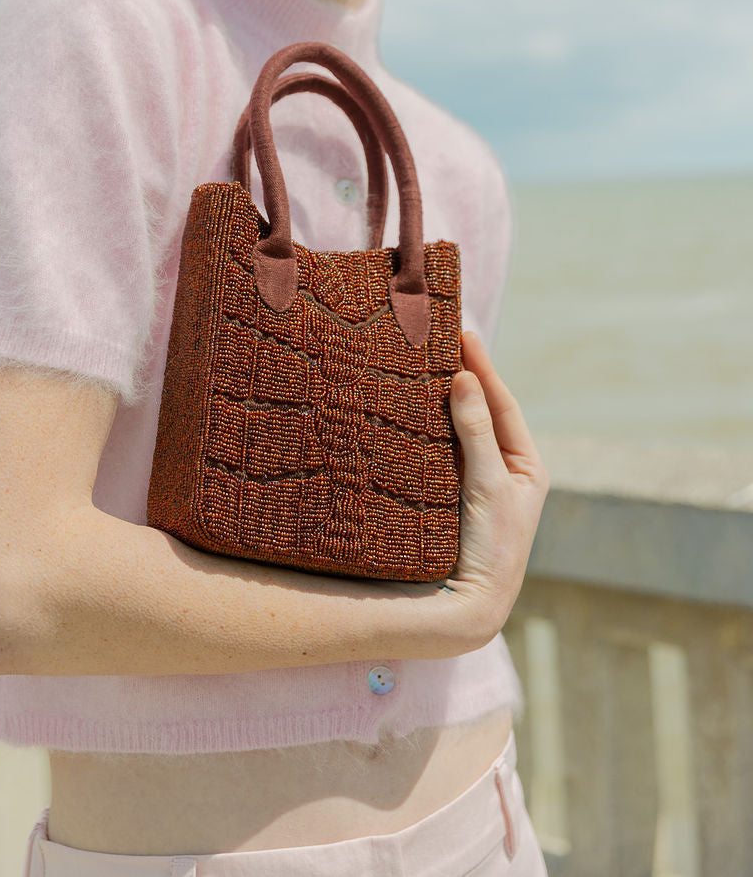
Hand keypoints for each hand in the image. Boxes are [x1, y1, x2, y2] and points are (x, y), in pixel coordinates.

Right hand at [437, 332, 548, 646]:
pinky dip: (431, 428)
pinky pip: (443, 451)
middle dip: (463, 377)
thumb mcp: (488, 484)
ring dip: (444, 401)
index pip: (502, 403)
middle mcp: (505, 471)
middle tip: (440, 340)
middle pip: (482, 413)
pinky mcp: (452, 496)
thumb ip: (477, 431)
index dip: (483, 368)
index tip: (463, 334)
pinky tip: (412, 410)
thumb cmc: (492, 547)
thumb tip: (465, 379)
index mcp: (528, 466)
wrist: (472, 606)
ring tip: (425, 364)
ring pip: (461, 431)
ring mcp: (478, 484)